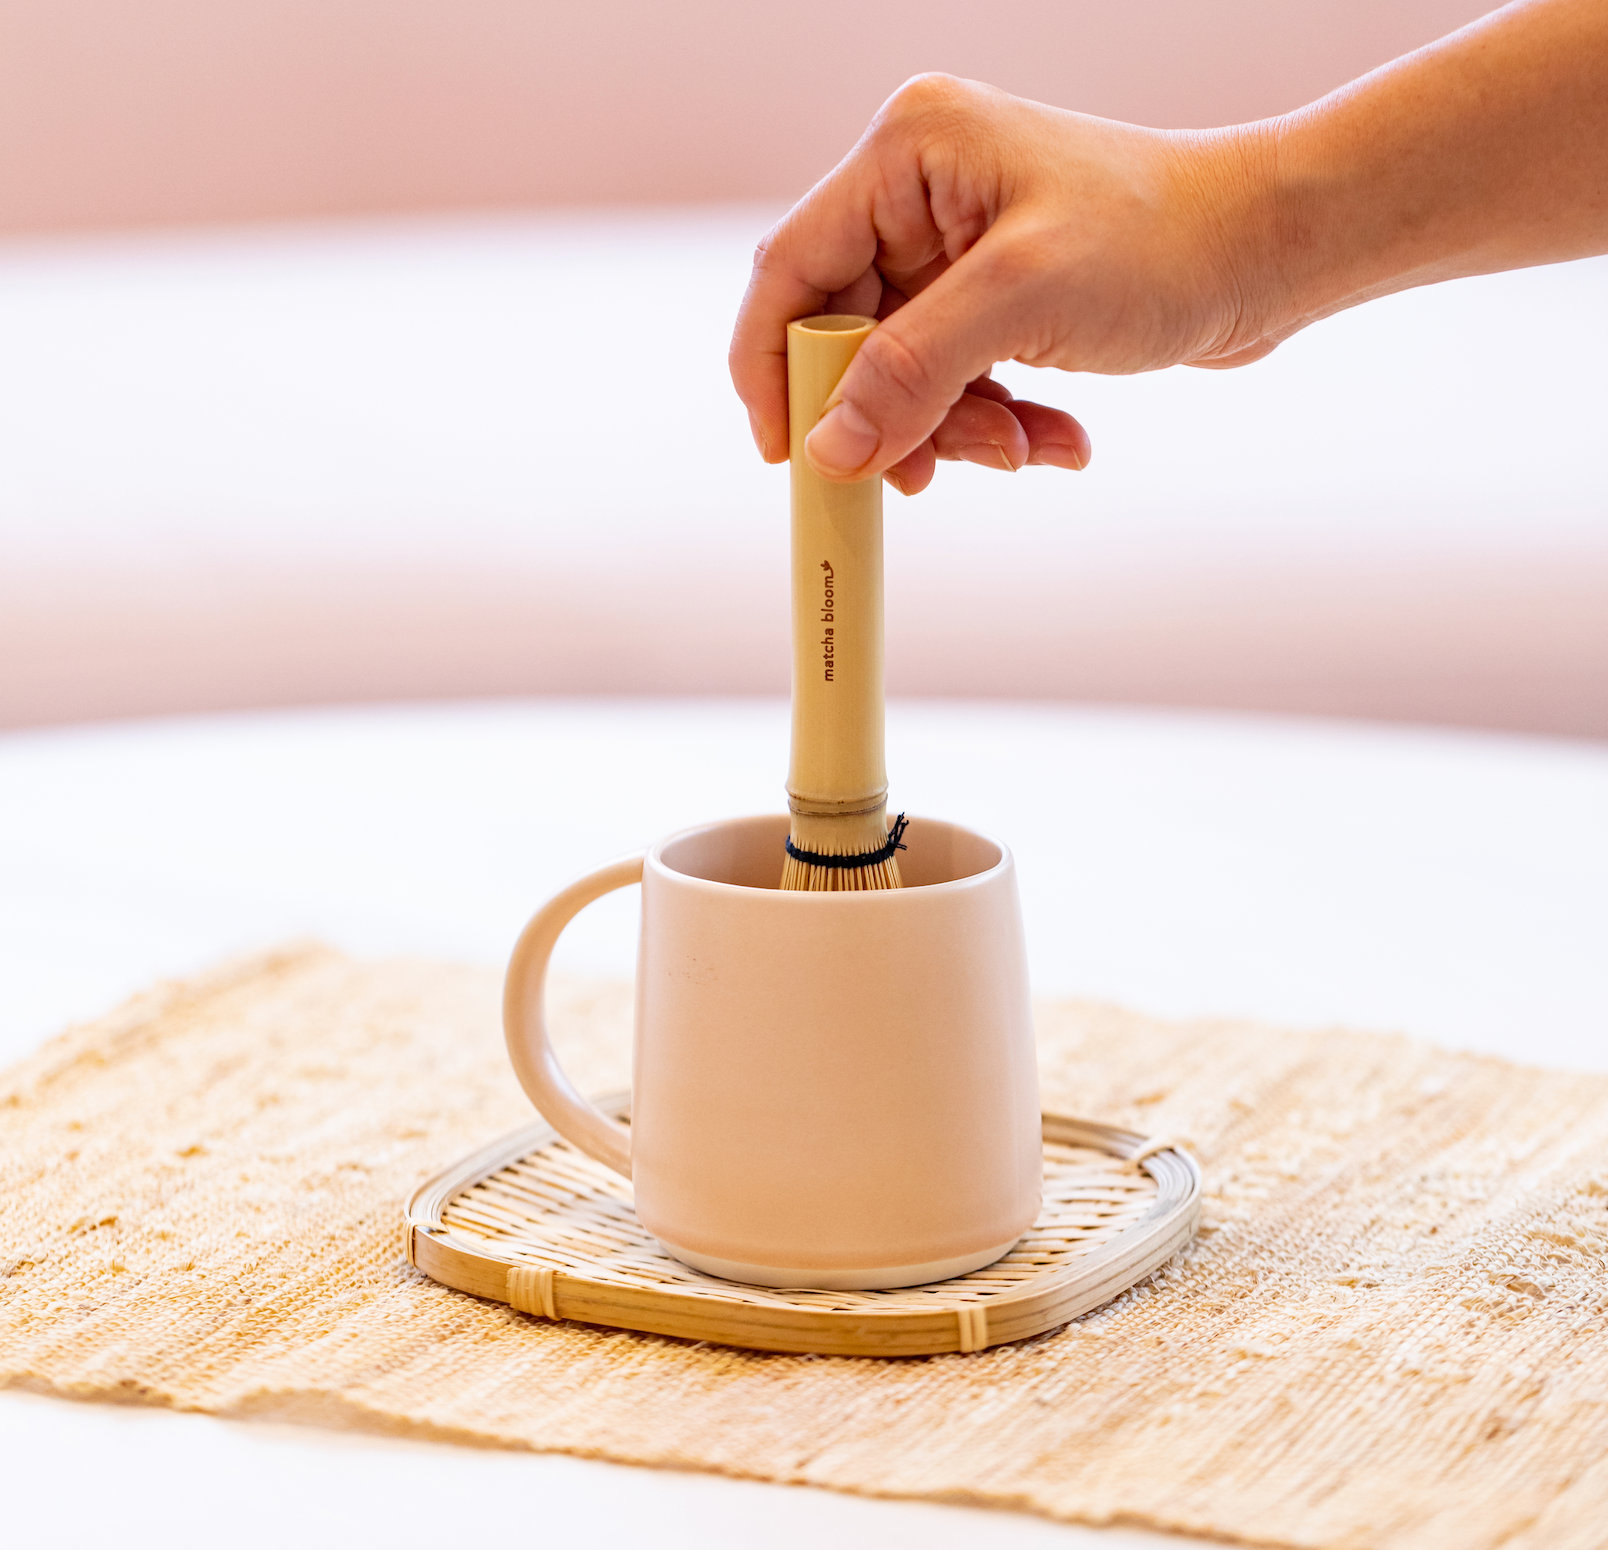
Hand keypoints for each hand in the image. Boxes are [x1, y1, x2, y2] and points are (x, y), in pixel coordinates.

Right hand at [729, 74, 1275, 492]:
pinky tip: (1055, 439)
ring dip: (954, 428)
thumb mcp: (1023, 302)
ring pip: (900, 370)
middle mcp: (921, 191)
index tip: (785, 454)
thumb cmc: (1166, 242)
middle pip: (846, 331)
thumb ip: (910, 372)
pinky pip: (953, 378)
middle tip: (925, 474)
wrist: (1272, 251)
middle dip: (888, 413)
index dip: (774, 368)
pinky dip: (994, 421)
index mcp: (908, 153)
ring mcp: (956, 244)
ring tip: (1022, 448)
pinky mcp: (992, 292)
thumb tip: (827, 447)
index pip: (791, 268)